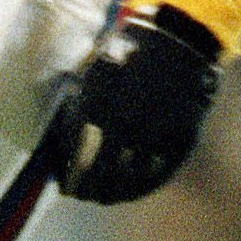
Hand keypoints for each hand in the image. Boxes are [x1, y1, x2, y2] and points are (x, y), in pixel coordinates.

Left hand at [45, 4, 224, 204]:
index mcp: (98, 103)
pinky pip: (158, 176)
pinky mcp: (180, 141)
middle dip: (87, 189)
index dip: (67, 173)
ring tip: (104, 198)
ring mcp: (155, 133)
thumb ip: (79, 106)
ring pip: (129, 180)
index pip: (74, 152)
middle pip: (99, 173)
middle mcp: (126, 122)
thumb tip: (59, 142)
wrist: (179, 42)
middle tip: (81, 195)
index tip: (63, 184)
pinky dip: (142, 188)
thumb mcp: (95, 70)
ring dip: (113, 194)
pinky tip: (131, 192)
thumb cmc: (129, 53)